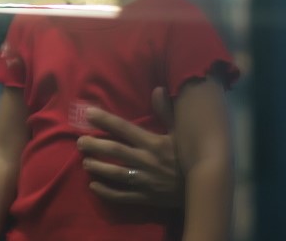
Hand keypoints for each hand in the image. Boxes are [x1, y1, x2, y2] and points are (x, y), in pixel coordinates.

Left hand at [78, 87, 182, 208]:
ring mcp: (145, 180)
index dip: (105, 120)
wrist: (206, 187)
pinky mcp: (146, 197)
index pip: (124, 128)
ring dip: (98, 167)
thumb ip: (168, 112)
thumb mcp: (182, 133)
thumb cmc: (189, 156)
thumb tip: (158, 89)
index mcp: (153, 143)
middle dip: (94, 145)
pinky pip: (122, 196)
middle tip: (80, 142)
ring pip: (115, 173)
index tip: (89, 113)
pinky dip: (107, 191)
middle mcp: (146, 161)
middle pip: (114, 151)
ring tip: (85, 162)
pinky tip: (94, 186)